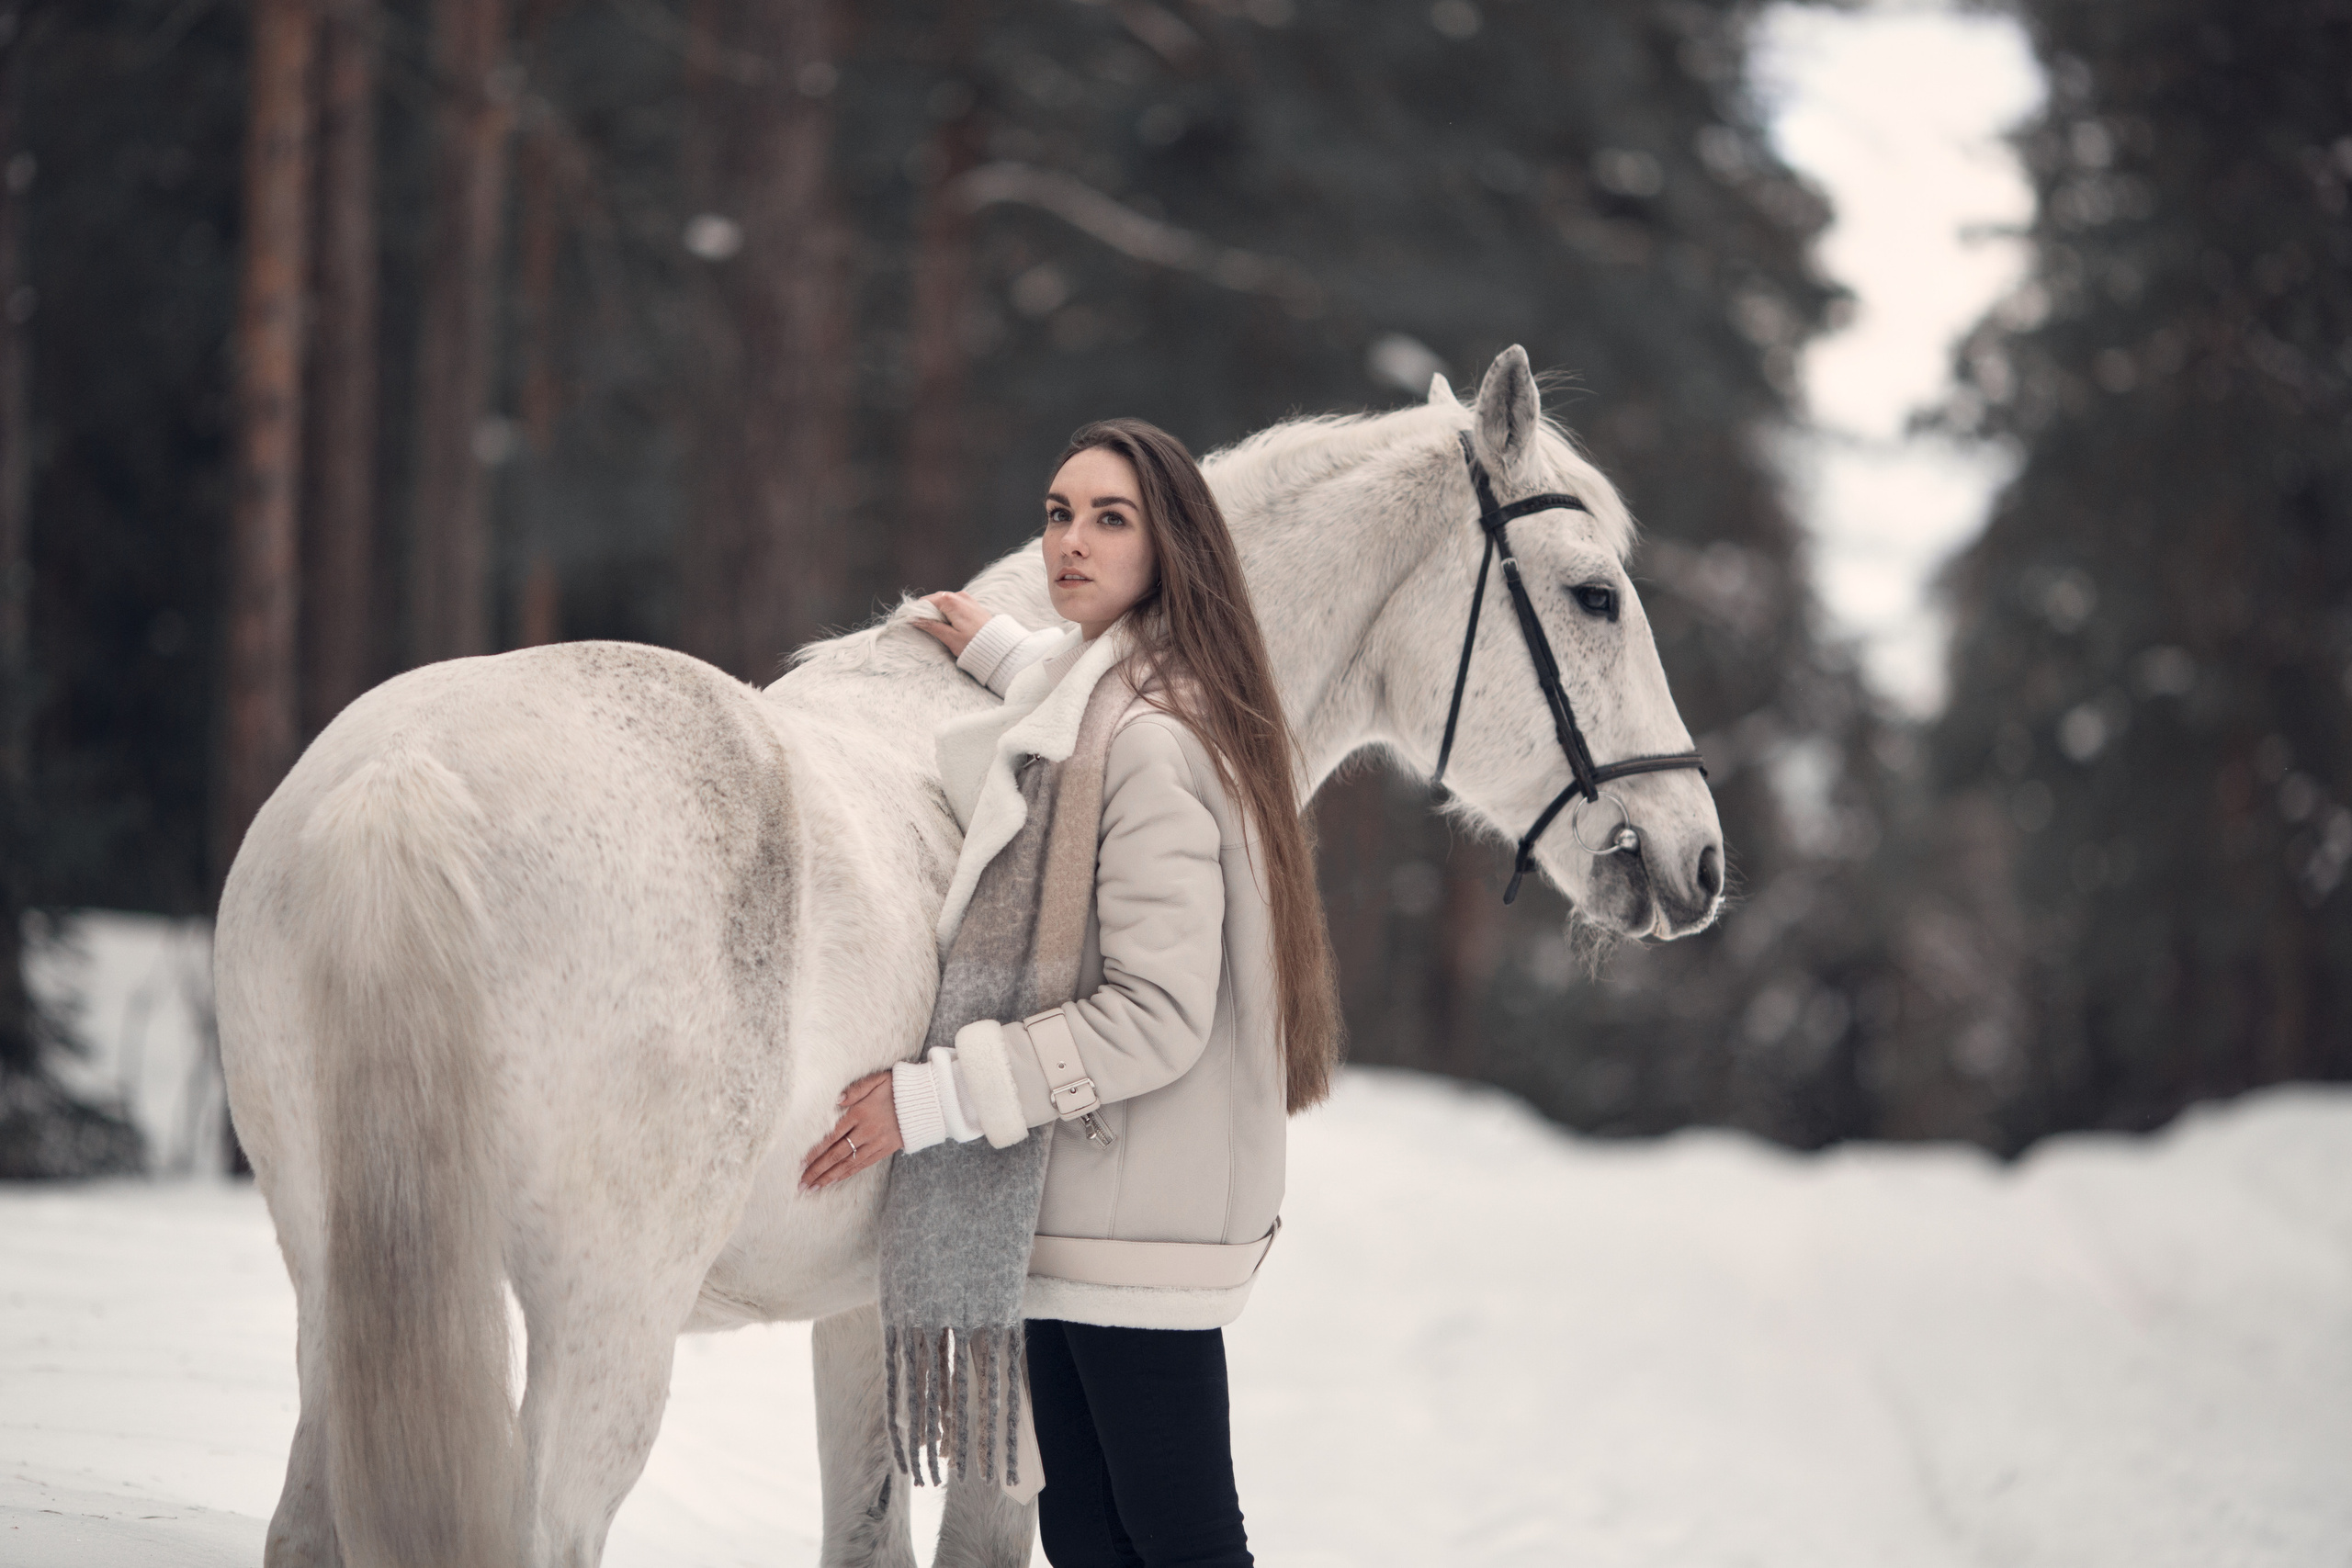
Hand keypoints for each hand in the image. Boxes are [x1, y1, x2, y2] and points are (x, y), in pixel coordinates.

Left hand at [800, 1070, 902, 1190]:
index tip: (799, 1163)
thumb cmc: (899, 1087)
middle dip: (816, 1170)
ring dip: (828, 1177)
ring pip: (848, 1163)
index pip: (831, 1135)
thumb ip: (856, 1088)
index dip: (814, 1150)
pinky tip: (834, 1181)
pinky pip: (863, 1165)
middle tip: (800, 1183)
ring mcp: (876, 1142)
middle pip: (836, 1154)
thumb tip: (837, 1099)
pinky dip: (847, 1174)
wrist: (927, 1100)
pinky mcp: (885, 1149)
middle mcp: (866, 1131)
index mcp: (860, 1112)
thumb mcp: (877, 1079)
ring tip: (812, 1188)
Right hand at [913, 591, 990, 658]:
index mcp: (950, 601)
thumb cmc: (975, 645)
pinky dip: (947, 613)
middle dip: (927, 612)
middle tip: (922, 628)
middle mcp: (959, 595)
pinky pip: (954, 605)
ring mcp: (967, 598)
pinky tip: (948, 626)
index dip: (916, 612)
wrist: (1000, 646)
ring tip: (937, 629)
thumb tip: (914, 619)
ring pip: (944, 603)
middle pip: (934, 600)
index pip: (925, 602)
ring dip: (937, 613)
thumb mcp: (950, 638)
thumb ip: (931, 626)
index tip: (910, 623)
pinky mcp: (972, 604)